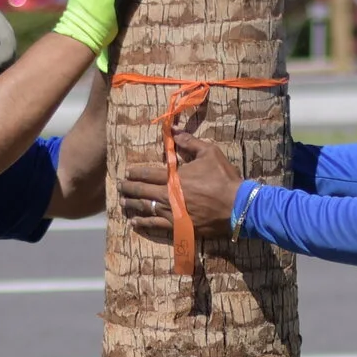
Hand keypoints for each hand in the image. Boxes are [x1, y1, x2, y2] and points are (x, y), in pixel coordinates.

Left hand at [117, 133, 242, 242]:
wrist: (237, 206)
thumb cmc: (223, 178)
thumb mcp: (208, 152)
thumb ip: (188, 141)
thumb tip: (173, 130)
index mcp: (174, 176)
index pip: (148, 173)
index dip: (135, 172)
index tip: (127, 172)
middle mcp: (168, 195)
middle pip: (142, 190)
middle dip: (129, 188)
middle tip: (119, 186)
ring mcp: (171, 212)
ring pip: (145, 208)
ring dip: (132, 204)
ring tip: (122, 202)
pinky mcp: (177, 226)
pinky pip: (155, 225)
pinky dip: (143, 223)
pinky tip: (134, 222)